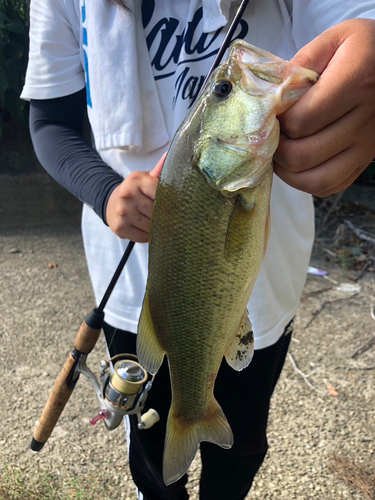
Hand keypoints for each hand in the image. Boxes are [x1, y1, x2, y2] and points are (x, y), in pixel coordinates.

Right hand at [106, 152, 166, 241]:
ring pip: (151, 226)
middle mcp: (127, 194)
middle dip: (164, 217)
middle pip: (157, 212)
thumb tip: (169, 155)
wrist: (111, 203)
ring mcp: (122, 211)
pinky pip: (142, 237)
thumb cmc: (135, 191)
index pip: (161, 193)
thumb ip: (158, 171)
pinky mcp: (119, 227)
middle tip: (166, 218)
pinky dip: (147, 236)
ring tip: (155, 223)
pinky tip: (145, 229)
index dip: (170, 203)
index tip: (174, 206)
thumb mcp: (145, 178)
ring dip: (156, 228)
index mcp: (136, 179)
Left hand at [274, 19, 374, 196]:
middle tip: (272, 136)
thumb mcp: (335, 39)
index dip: (276, 122)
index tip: (272, 114)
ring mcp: (367, 146)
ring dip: (287, 172)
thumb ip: (301, 63)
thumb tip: (273, 95)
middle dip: (276, 150)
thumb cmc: (364, 50)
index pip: (299, 121)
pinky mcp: (366, 161)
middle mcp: (364, 119)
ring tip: (281, 153)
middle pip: (302, 156)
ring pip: (315, 180)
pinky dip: (307, 182)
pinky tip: (300, 165)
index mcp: (355, 81)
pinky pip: (331, 186)